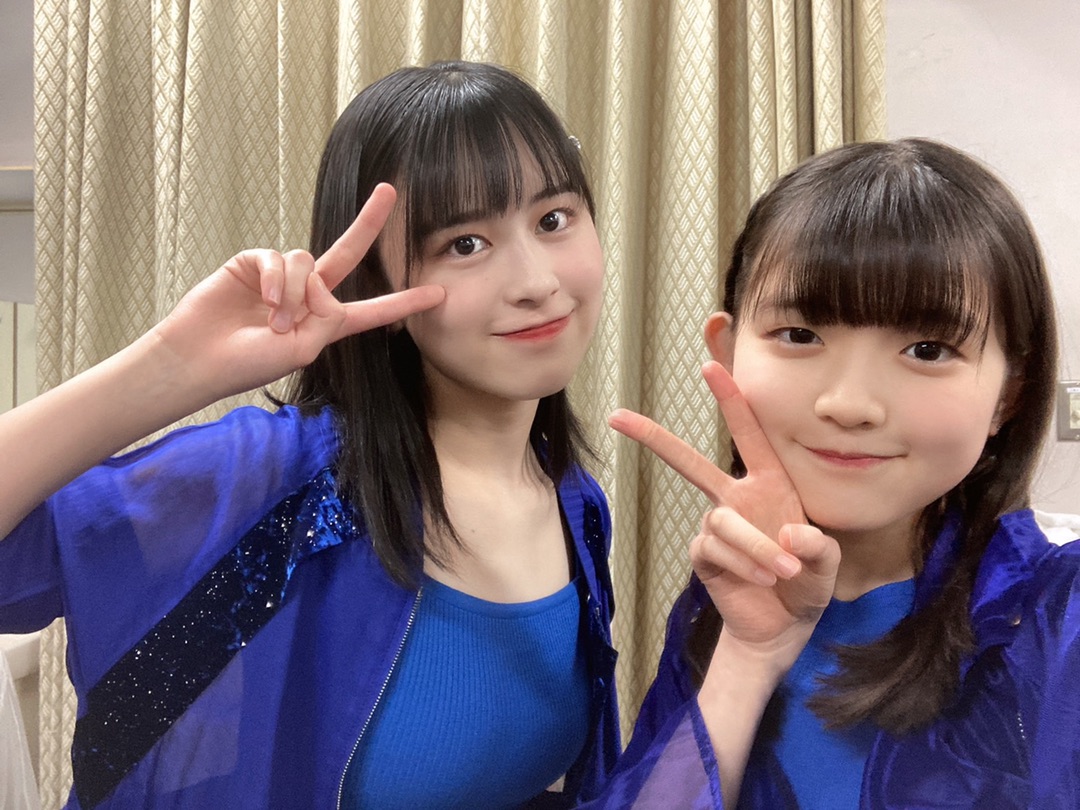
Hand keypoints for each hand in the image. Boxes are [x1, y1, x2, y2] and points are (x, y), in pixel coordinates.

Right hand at [152, 183, 444, 400]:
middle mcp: (308, 294)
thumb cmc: (250, 363)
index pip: (372, 310)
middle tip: (389, 192)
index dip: (403, 303)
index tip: (438, 294)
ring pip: (307, 262)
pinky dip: (274, 280)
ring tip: (274, 321)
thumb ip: (325, 317)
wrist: (200, 358)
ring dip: (294, 293)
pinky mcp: (253, 263)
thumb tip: (320, 281)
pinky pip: (278, 258)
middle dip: (369, 222)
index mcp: (326, 322)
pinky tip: (261, 300)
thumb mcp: (303, 349)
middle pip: (347, 253)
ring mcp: (281, 277)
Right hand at [609, 361, 838, 667]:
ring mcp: (716, 526)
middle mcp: (736, 497)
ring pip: (722, 520)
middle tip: (617, 416)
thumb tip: (790, 533)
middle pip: (688, 462)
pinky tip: (758, 579)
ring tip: (780, 571)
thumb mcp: (827, 564)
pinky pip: (713, 548)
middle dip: (654, 437)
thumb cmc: (806, 584)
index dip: (730, 399)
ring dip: (754, 546)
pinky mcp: (704, 555)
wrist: (783, 626)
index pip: (748, 434)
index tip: (709, 365)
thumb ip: (820, 547)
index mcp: (768, 484)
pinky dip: (740, 563)